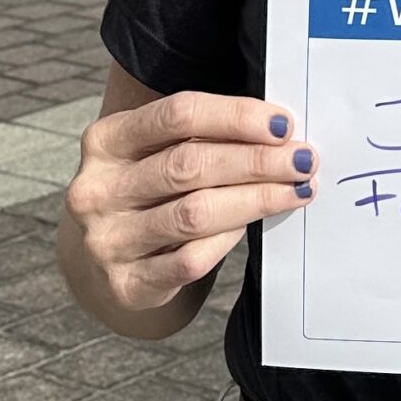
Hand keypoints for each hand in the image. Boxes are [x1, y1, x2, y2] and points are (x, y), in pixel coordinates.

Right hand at [63, 91, 316, 312]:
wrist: (105, 254)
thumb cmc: (148, 186)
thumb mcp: (156, 149)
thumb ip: (204, 135)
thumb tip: (279, 129)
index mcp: (106, 140)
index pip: (179, 115)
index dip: (235, 116)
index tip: (283, 124)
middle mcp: (97, 189)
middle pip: (189, 165)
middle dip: (256, 161)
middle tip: (302, 160)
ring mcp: (106, 241)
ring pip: (194, 214)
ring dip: (255, 199)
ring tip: (296, 189)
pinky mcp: (125, 285)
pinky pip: (189, 261)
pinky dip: (228, 239)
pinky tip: (253, 225)